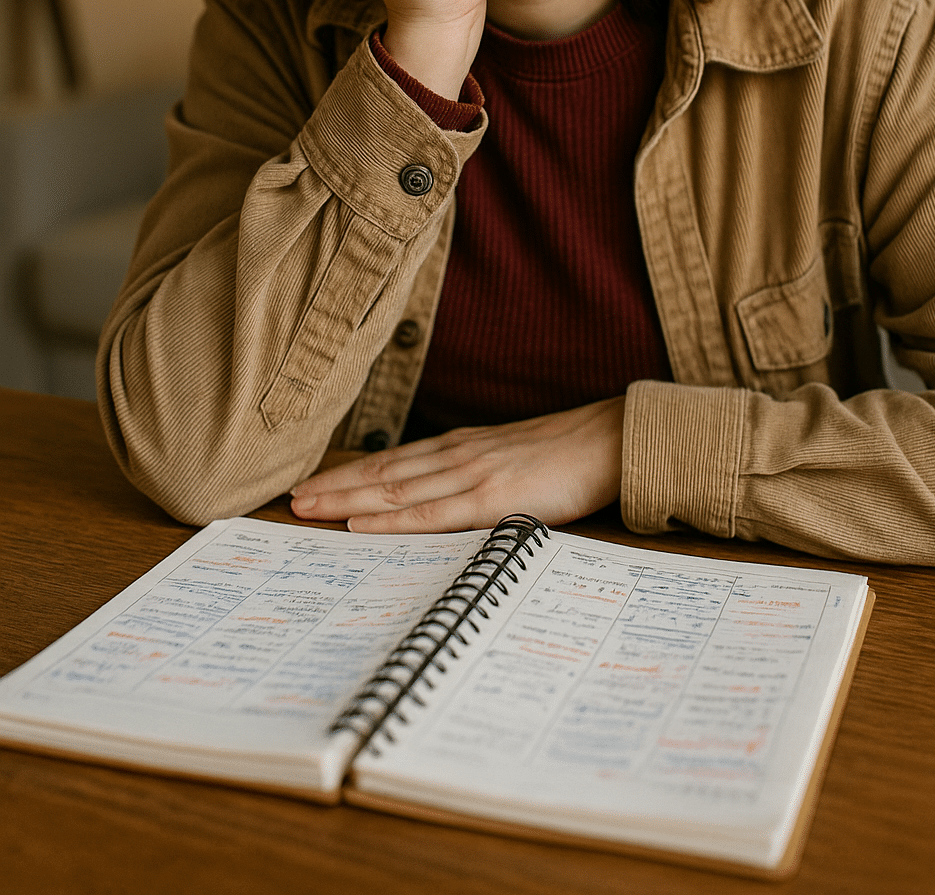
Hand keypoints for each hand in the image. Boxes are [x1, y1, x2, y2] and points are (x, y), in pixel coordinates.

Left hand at [289, 396, 625, 532]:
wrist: (611, 441)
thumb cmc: (566, 457)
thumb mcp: (511, 461)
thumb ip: (474, 478)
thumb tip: (443, 503)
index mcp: (461, 447)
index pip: (391, 462)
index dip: (348, 475)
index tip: (311, 485)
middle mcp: (457, 455)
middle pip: (381, 474)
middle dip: (332, 487)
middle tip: (289, 499)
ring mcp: (472, 474)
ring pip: (394, 491)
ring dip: (345, 501)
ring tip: (306, 509)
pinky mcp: (492, 498)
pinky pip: (430, 514)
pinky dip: (388, 521)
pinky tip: (359, 527)